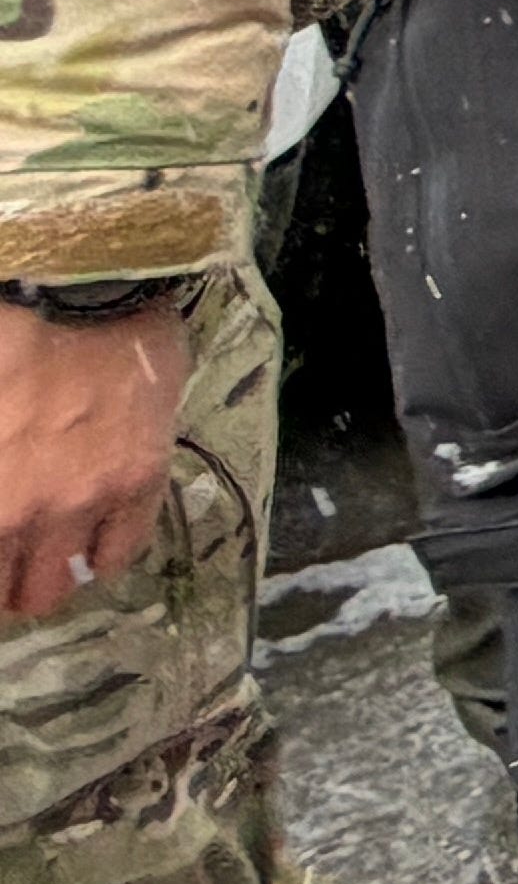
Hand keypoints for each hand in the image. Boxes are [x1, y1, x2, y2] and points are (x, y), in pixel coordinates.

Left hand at [0, 302, 188, 621]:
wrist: (82, 289)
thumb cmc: (3, 341)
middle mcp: (23, 514)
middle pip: (10, 594)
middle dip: (7, 589)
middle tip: (9, 569)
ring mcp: (83, 502)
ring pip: (60, 585)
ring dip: (48, 580)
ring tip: (48, 563)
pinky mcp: (139, 480)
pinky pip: (122, 551)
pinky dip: (104, 559)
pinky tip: (95, 546)